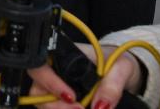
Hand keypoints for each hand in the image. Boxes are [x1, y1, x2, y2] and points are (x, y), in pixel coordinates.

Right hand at [27, 43, 141, 108]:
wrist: (121, 73)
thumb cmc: (117, 62)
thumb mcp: (121, 69)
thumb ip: (112, 86)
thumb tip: (100, 107)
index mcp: (64, 55)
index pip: (41, 66)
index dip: (49, 82)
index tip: (70, 96)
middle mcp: (55, 72)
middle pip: (37, 90)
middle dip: (54, 105)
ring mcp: (55, 89)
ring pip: (42, 104)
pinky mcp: (61, 102)